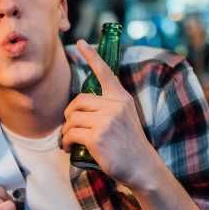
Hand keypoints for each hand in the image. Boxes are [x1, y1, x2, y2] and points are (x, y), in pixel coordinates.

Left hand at [62, 39, 157, 187]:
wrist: (142, 167)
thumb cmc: (128, 144)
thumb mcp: (124, 118)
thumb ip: (107, 107)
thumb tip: (78, 106)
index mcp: (122, 98)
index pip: (106, 73)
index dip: (92, 57)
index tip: (81, 42)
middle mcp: (115, 106)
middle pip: (77, 100)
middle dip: (69, 114)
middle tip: (71, 127)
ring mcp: (107, 120)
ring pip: (71, 119)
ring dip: (66, 132)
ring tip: (71, 141)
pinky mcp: (97, 136)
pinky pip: (70, 134)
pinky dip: (65, 142)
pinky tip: (69, 149)